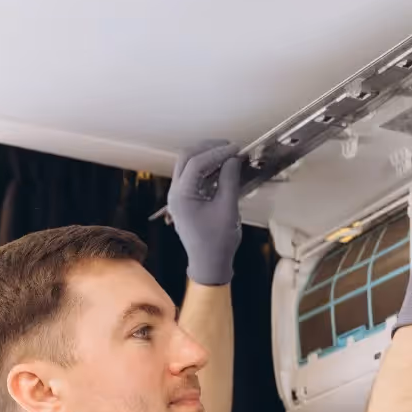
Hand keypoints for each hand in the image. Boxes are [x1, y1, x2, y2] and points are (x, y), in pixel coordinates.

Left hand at [167, 139, 243, 286]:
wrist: (209, 264)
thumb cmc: (218, 242)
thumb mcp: (228, 209)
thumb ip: (229, 180)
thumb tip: (233, 158)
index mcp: (181, 195)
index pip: (197, 162)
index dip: (217, 152)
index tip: (236, 149)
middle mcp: (175, 193)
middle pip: (187, 157)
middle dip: (208, 148)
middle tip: (230, 147)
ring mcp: (177, 196)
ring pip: (187, 164)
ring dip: (207, 156)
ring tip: (228, 155)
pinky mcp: (184, 199)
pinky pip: (192, 176)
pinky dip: (206, 168)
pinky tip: (222, 167)